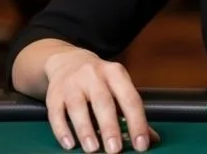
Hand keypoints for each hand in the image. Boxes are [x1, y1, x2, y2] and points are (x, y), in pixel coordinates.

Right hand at [44, 48, 159, 152]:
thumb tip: (152, 138)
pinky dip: (62, 129)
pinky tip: (69, 144)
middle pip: (103, 101)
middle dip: (109, 126)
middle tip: (115, 150)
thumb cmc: (99, 81)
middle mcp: (94, 74)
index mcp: (116, 73)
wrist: (68, 61)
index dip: (137, 122)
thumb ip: (131, 112)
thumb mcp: (118, 88)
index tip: (141, 144)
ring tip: (92, 149)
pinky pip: (56, 112)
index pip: (130, 98)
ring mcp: (72, 83)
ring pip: (78, 106)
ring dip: (85, 129)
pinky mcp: (54, 93)